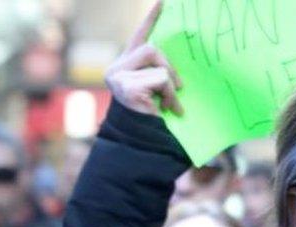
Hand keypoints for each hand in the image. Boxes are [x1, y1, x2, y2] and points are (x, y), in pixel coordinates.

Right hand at [105, 1, 183, 116]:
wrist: (144, 144)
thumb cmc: (155, 119)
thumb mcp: (160, 90)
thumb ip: (162, 72)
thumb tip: (177, 68)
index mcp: (126, 65)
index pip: (140, 36)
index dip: (151, 19)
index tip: (163, 2)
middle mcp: (117, 68)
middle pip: (152, 49)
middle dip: (169, 68)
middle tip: (178, 89)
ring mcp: (118, 76)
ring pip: (156, 61)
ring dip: (169, 83)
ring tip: (169, 103)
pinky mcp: (126, 86)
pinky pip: (160, 79)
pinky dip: (169, 94)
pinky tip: (167, 109)